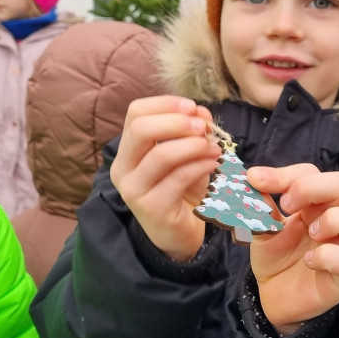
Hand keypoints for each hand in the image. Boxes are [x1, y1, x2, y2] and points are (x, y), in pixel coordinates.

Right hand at [110, 96, 218, 261]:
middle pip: (141, 129)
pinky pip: (179, 178)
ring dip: (194, 145)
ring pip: (161, 154)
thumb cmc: (182, 189)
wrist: (180, 234)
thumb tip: (201, 112)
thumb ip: (191, 131)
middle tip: (203, 126)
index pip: (135, 113)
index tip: (192, 106)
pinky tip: (215, 163)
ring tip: (215, 147)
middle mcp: (123, 169)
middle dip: (177, 122)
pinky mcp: (152, 208)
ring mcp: (134, 190)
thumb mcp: (186, 155)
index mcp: (127, 150)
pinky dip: (201, 165)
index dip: (165, 103)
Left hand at [245, 165, 338, 334]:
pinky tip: (309, 261)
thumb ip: (259, 204)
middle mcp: (338, 219)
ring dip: (334, 220)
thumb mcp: (262, 227)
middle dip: (312, 188)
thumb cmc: (276, 256)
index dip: (286, 174)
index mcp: (317, 203)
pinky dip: (328, 256)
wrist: (273, 296)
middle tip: (286, 206)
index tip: (257, 181)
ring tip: (311, 232)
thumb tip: (251, 178)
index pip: (312, 172)